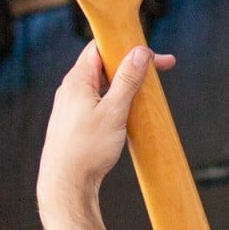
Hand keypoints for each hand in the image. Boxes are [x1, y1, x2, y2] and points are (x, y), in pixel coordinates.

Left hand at [37, 41, 176, 225]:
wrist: (66, 184)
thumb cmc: (87, 149)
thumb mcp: (113, 111)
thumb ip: (127, 80)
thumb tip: (140, 52)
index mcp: (77, 80)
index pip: (100, 47)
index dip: (126, 44)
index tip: (151, 51)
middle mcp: (71, 89)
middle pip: (104, 64)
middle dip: (132, 64)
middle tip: (162, 68)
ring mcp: (72, 105)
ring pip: (102, 84)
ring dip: (126, 83)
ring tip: (150, 89)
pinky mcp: (76, 121)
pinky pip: (98, 100)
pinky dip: (116, 99)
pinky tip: (129, 110)